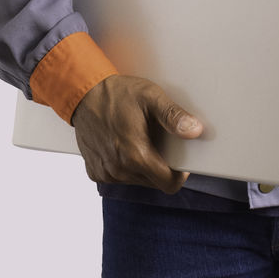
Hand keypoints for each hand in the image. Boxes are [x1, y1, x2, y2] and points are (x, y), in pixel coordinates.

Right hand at [70, 74, 203, 193]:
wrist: (83, 93)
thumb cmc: (117, 94)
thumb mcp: (150, 97)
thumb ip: (174, 116)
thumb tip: (195, 131)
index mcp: (136, 155)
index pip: (169, 184)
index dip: (179, 174)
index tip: (178, 159)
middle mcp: (119, 170)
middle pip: (154, 182)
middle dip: (160, 166)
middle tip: (155, 141)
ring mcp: (106, 173)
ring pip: (137, 180)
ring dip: (142, 166)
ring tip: (136, 140)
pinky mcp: (95, 172)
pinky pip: (119, 177)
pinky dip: (124, 165)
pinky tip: (120, 145)